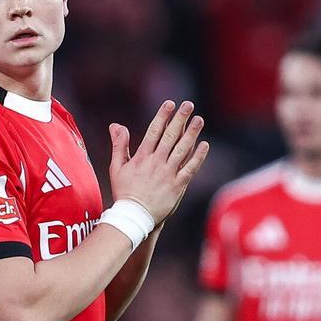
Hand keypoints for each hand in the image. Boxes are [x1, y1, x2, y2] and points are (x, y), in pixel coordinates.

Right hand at [108, 100, 208, 223]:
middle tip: (189, 104)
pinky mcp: (177, 186)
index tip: (170, 103)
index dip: (163, 116)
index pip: (154, 131)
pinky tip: (204, 145)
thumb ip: (119, 145)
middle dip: (180, 119)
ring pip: (182, 150)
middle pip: (170, 136)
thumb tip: (115, 125)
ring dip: (191, 133)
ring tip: (199, 119)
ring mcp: (168, 174)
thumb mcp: (116, 167)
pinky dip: (198, 157)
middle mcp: (156, 163)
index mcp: (142, 157)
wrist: (134, 217)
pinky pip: (190, 169)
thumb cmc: (124, 192)